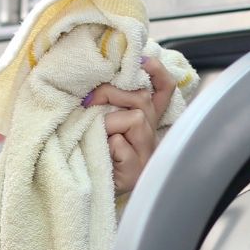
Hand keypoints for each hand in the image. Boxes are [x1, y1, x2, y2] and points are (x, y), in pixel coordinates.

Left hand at [87, 55, 178, 195]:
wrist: (86, 191)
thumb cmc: (91, 155)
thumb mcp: (98, 124)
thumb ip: (106, 104)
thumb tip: (97, 83)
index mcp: (144, 121)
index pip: (163, 90)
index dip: (158, 72)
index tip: (144, 59)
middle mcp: (150, 135)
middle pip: (143, 100)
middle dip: (113, 93)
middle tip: (89, 100)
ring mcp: (145, 154)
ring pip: (135, 119)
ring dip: (109, 122)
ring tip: (96, 135)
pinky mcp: (136, 171)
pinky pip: (121, 144)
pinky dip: (107, 144)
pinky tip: (102, 154)